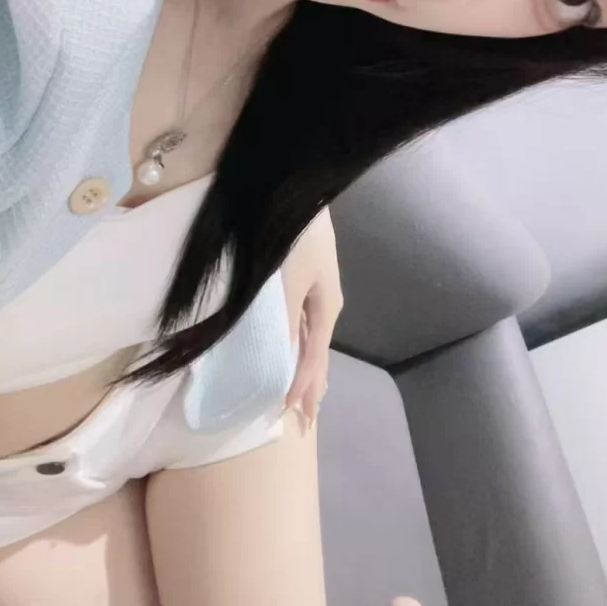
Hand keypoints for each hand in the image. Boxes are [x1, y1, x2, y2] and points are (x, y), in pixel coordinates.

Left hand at [281, 207, 342, 426]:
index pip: (313, 360)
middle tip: (306, 419)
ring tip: (305, 393)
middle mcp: (324, 303)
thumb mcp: (286, 279)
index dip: (301, 388)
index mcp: (325, 307)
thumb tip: (281, 362)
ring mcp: (315, 290)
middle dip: (312, 385)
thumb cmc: (292, 233)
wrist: (295, 187)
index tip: (286, 414)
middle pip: (318, 354)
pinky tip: (293, 349)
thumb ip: (283, 322)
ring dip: (306, 368)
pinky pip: (303, 324)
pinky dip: (299, 345)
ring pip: (312, 340)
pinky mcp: (303, 277)